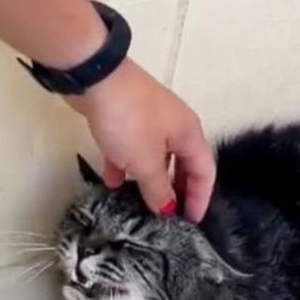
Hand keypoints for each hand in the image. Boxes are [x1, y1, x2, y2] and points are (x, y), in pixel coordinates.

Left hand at [65, 60, 215, 221]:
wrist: (95, 77)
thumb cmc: (130, 120)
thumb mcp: (146, 161)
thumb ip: (158, 189)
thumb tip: (167, 209)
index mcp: (190, 135)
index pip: (205, 172)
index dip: (200, 198)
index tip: (192, 222)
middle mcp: (176, 127)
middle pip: (183, 165)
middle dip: (177, 190)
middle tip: (169, 215)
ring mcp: (150, 121)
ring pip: (156, 157)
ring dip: (150, 180)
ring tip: (141, 203)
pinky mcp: (126, 117)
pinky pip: (132, 148)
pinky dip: (126, 165)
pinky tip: (113, 182)